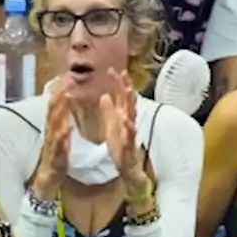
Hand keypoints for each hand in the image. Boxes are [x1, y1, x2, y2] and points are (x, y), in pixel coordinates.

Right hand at [31, 78, 71, 200]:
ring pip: (55, 124)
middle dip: (60, 94)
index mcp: (53, 128)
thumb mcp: (59, 137)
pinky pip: (60, 146)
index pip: (56, 106)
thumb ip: (61, 123)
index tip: (68, 76)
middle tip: (68, 79)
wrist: (46, 181)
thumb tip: (63, 107)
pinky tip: (67, 126)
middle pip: (53, 110)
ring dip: (60, 110)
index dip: (61, 90)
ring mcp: (52, 145)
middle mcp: (51, 133)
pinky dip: (63, 136)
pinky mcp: (56, 158)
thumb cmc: (55, 159)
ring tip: (67, 96)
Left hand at [101, 69, 143, 183]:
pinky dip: (129, 128)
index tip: (112, 70)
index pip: (121, 97)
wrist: (128, 167)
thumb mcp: (112, 125)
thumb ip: (109, 110)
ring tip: (129, 91)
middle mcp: (127, 121)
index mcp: (122, 116)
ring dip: (131, 103)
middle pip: (128, 101)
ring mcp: (130, 132)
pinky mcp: (129, 145)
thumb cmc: (120, 145)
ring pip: (132, 115)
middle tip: (123, 74)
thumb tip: (105, 95)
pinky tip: (127, 121)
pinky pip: (130, 135)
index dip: (118, 83)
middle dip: (126, 87)